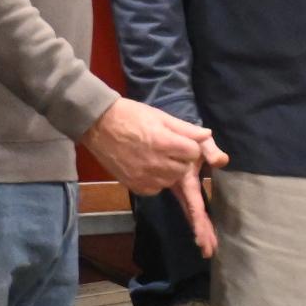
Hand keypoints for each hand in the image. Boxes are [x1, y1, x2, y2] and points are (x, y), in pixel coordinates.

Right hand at [87, 97, 228, 255]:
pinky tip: (148, 169)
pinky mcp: (136, 186)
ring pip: (172, 182)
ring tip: (156, 157)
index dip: (192, 147)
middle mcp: (157, 164)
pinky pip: (157, 189)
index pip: (194, 153)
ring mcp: (145, 178)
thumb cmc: (132, 116)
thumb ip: (186, 130)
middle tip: (170, 154)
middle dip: (183, 164)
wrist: (98, 124)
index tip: (185, 141)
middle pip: (186, 172)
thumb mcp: (161, 117)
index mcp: (165, 143)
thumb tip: (208, 136)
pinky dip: (158, 181)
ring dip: (172, 175)